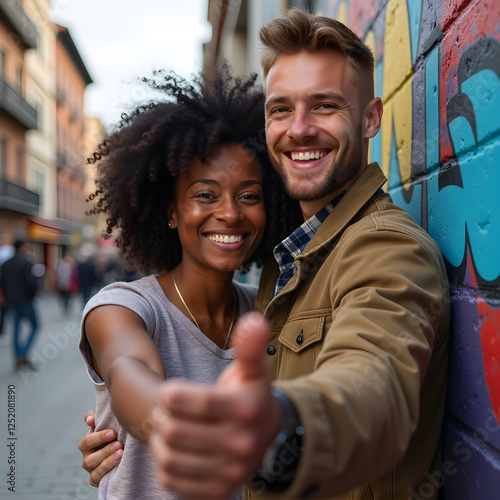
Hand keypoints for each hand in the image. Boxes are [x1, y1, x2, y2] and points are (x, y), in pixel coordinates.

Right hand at [78, 410, 122, 486]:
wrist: (124, 451)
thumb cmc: (114, 435)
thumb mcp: (108, 424)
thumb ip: (97, 418)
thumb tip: (89, 419)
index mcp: (88, 443)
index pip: (87, 441)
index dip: (98, 437)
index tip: (112, 433)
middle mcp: (87, 456)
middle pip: (89, 456)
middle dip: (104, 449)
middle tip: (118, 443)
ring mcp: (91, 469)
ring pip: (92, 466)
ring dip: (107, 459)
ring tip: (121, 452)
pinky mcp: (95, 479)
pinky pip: (96, 477)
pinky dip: (106, 469)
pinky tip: (118, 462)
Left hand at [148, 312, 280, 499]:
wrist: (265, 433)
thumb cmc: (251, 394)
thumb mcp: (253, 369)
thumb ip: (249, 346)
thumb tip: (254, 321)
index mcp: (247, 410)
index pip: (196, 403)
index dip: (171, 395)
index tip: (169, 391)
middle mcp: (241, 445)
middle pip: (175, 431)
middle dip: (162, 415)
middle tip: (166, 408)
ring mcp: (229, 472)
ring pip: (169, 457)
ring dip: (159, 438)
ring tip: (167, 425)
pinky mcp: (216, 491)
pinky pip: (171, 480)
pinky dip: (163, 461)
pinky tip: (174, 447)